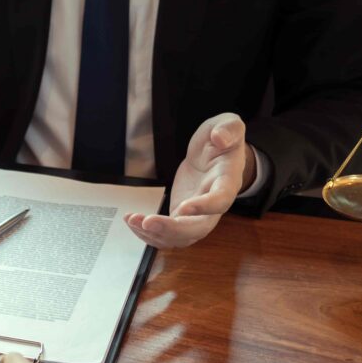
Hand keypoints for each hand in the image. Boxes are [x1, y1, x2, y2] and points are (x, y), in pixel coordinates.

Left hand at [124, 113, 254, 248]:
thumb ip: (228, 129)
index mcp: (227, 182)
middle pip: (198, 229)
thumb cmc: (223, 140)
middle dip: (171, 229)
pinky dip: (149, 233)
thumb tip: (220, 137)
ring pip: (180, 237)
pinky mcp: (181, 218)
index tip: (183, 207)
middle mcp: (214, 206)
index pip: (220, 200)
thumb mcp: (229, 125)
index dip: (204, 207)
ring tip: (132, 220)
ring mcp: (197, 216)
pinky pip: (168, 235)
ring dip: (155, 234)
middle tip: (147, 222)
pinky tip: (133, 221)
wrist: (215, 155)